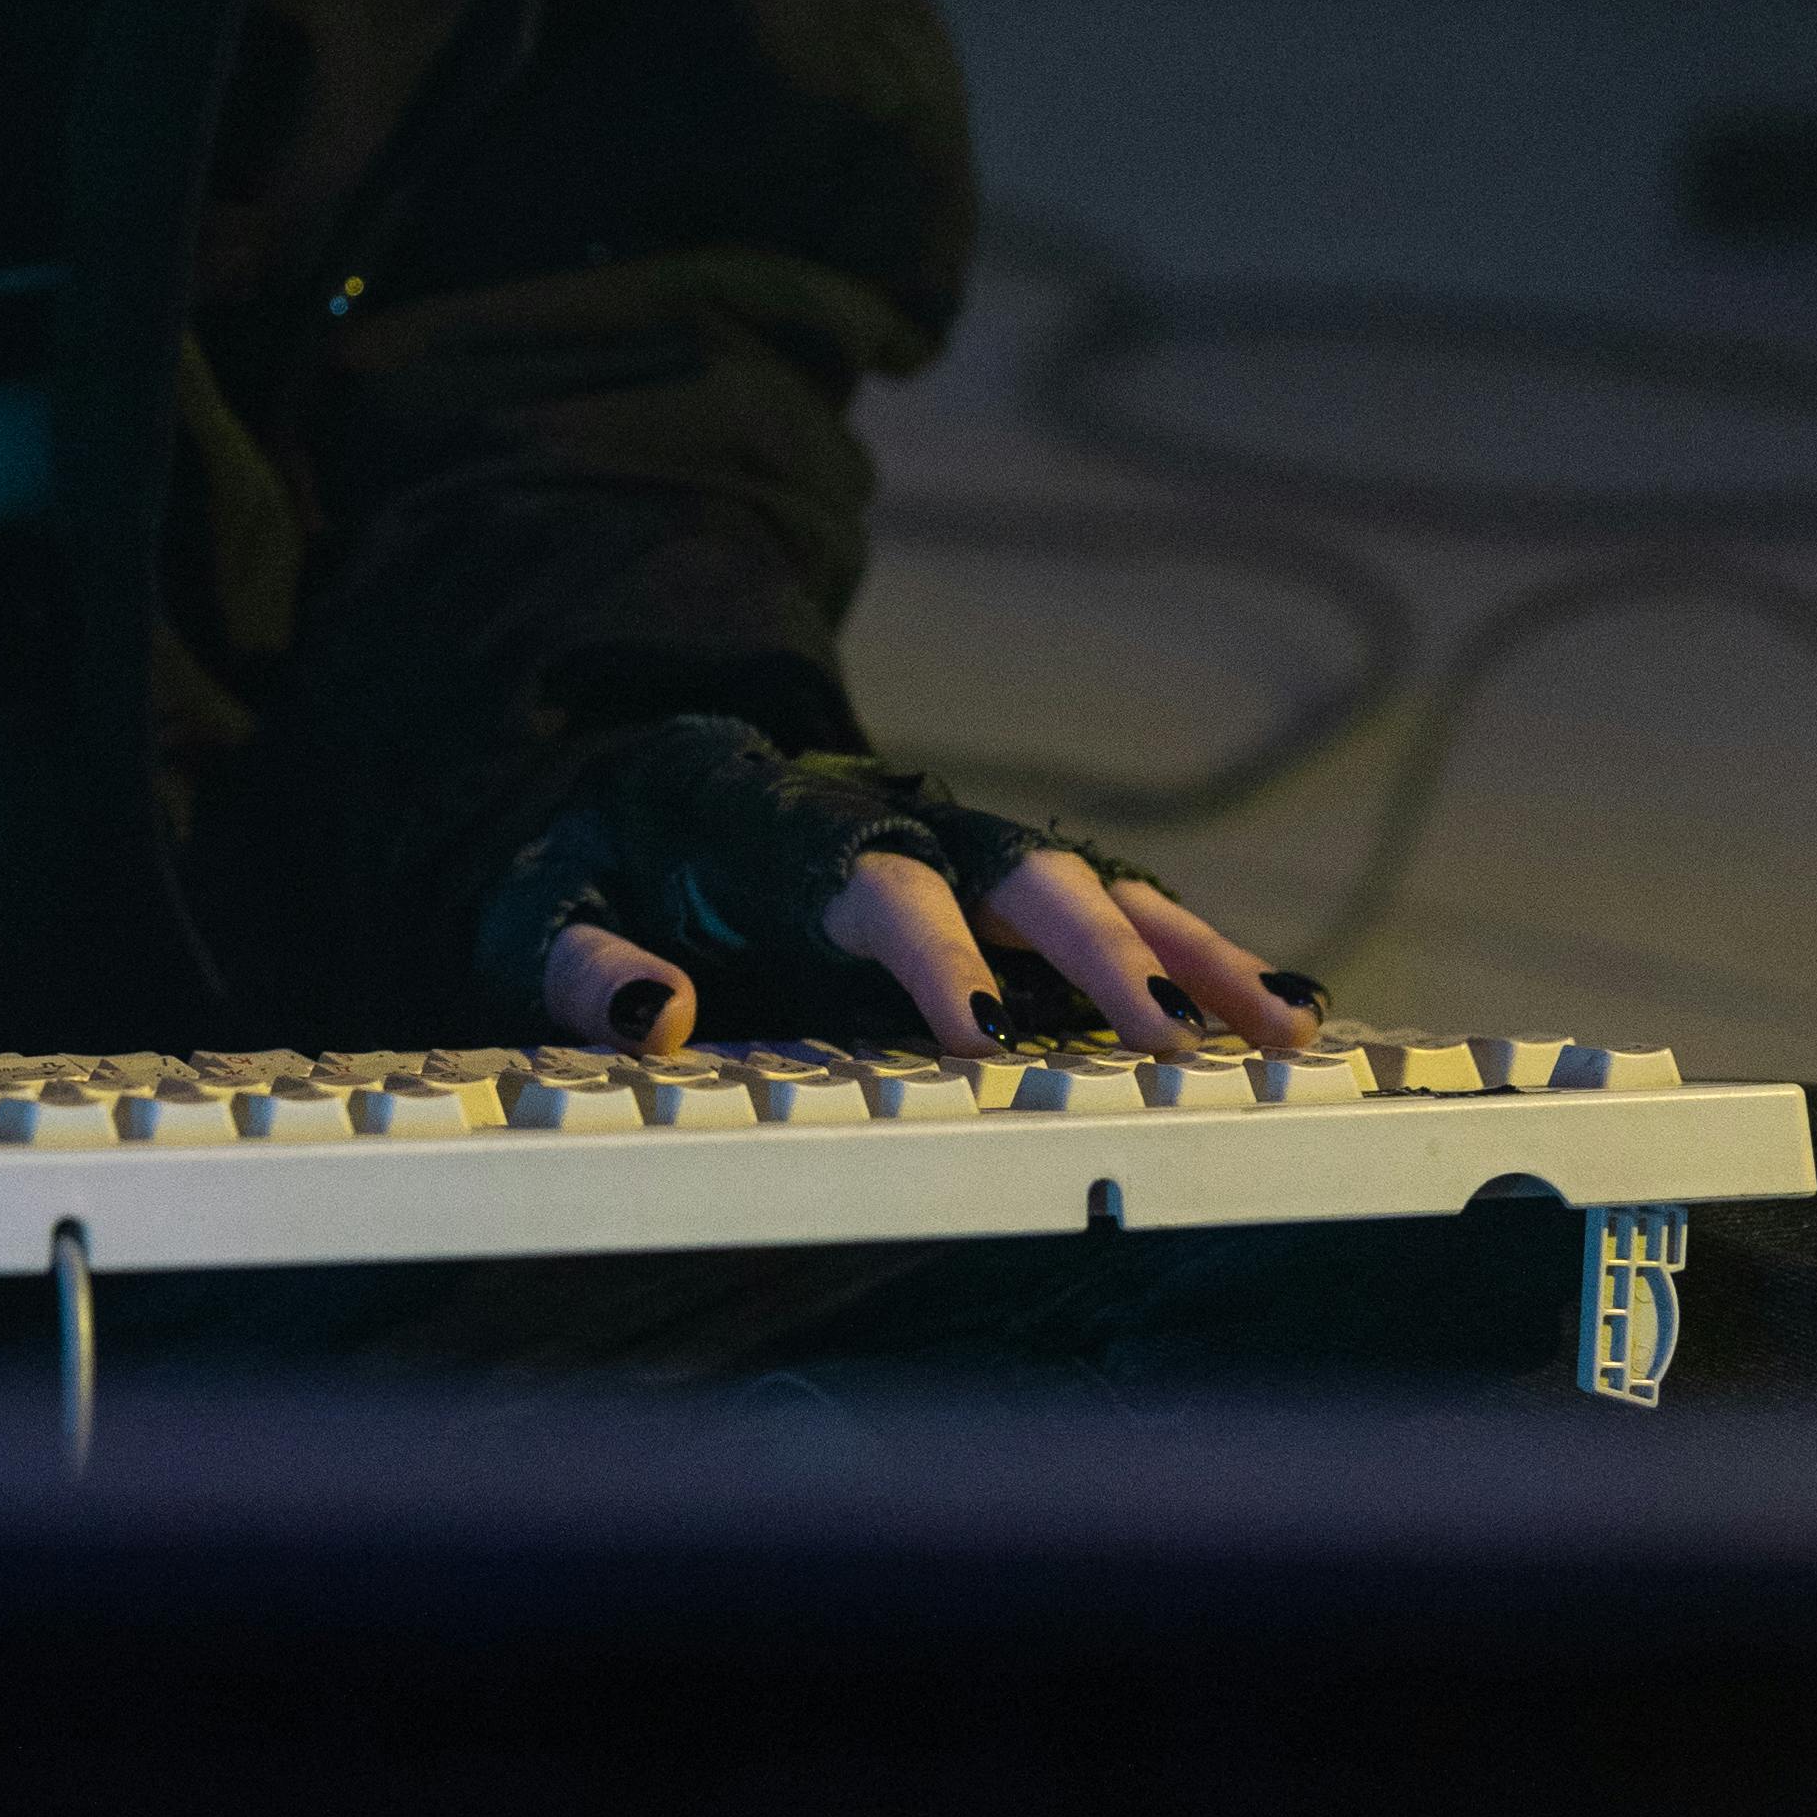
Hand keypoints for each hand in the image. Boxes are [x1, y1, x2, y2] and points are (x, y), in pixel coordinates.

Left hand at [540, 854, 1324, 1071]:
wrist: (613, 777)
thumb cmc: (582, 859)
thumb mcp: (529, 908)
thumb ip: (577, 960)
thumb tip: (652, 1009)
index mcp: (769, 817)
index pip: (870, 876)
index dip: (932, 952)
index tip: (989, 1039)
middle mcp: (886, 811)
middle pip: (1016, 866)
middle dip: (1103, 951)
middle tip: (1178, 1037)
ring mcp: (951, 839)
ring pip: (1088, 881)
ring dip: (1187, 951)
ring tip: (1288, 1025)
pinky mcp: (989, 879)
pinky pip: (1107, 907)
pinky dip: (1194, 953)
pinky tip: (1283, 1010)